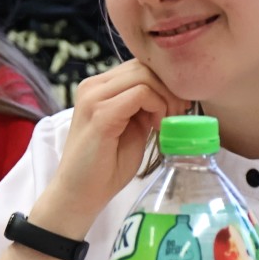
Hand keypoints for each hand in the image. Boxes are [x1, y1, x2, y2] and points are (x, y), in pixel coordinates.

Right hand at [32, 60, 186, 233]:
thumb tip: (171, 93)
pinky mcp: (100, 114)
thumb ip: (144, 106)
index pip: (139, 65)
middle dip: (169, 88)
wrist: (81, 194)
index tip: (177, 109)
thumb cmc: (106, 166)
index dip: (164, 83)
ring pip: (144, 76)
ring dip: (165, 98)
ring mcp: (93, 98)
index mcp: (98, 87)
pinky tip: (157, 127)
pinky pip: (141, 94)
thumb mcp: (132, 127)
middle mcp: (92, 86)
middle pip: (144, 66)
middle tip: (177, 116)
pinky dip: (158, 107)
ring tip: (166, 123)